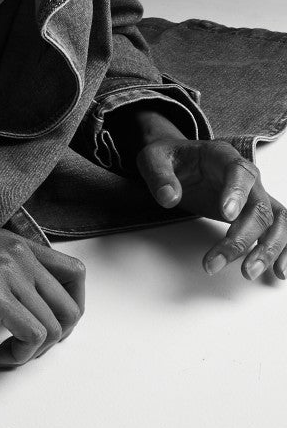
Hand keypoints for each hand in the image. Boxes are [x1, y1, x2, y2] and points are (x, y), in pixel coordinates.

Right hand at [0, 214, 84, 369]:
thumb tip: (15, 300)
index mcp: (15, 243)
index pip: (75, 275)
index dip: (69, 309)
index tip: (46, 328)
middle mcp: (18, 253)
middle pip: (71, 307)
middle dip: (55, 339)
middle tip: (23, 350)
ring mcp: (6, 271)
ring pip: (54, 327)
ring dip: (31, 354)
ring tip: (3, 356)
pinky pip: (31, 336)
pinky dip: (17, 356)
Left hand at [136, 137, 286, 280]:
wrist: (179, 159)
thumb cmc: (170, 158)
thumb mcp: (153, 158)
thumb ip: (159, 175)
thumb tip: (168, 197)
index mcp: (222, 156)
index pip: (239, 172)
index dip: (237, 193)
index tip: (227, 215)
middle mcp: (246, 176)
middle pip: (258, 206)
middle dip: (243, 236)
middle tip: (221, 259)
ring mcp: (254, 194)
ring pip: (275, 221)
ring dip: (268, 248)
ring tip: (249, 271)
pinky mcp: (253, 211)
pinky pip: (278, 229)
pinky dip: (283, 249)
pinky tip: (278, 271)